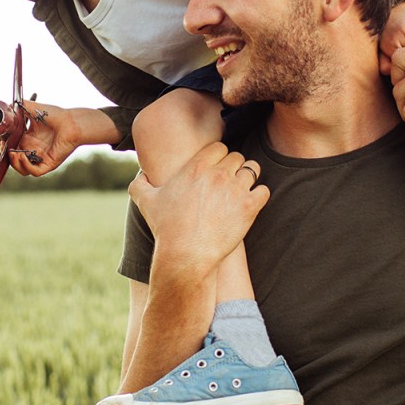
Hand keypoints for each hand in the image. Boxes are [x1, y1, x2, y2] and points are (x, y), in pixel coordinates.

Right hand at [6, 101, 82, 176]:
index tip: (1, 140)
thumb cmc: (56, 115)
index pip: (11, 147)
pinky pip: (34, 171)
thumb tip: (6, 105)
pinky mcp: (48, 163)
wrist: (72, 122)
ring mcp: (41, 158)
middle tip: (5, 147)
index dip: (4, 146)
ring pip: (22, 169)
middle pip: (14, 160)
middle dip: (7, 156)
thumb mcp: (33, 108)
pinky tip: (22, 156)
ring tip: (13, 153)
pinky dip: (25, 166)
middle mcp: (33, 150)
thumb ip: (19, 106)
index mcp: (28, 139)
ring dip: (15, 163)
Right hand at [128, 142, 270, 268]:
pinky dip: (259, 196)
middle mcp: (217, 174)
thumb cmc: (166, 229)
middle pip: (236, 157)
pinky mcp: (249, 207)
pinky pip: (264, 190)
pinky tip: (250, 204)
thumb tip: (140, 176)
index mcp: (196, 167)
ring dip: (248, 178)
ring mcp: (235, 189)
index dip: (218, 157)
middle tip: (228, 182)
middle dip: (233, 167)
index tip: (216, 168)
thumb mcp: (146, 202)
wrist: (186, 256)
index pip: (219, 147)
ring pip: (253, 169)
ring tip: (241, 190)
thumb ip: (140, 184)